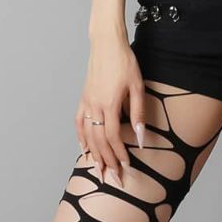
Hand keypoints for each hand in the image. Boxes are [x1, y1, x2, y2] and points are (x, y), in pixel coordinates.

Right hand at [75, 35, 146, 187]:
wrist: (106, 43)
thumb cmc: (125, 62)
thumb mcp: (137, 86)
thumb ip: (138, 113)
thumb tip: (142, 138)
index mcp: (109, 104)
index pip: (112, 137)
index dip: (118, 154)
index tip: (125, 166)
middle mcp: (94, 106)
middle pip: (99, 141)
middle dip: (106, 161)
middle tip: (113, 178)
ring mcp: (86, 102)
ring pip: (88, 135)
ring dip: (94, 155)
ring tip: (98, 171)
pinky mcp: (84, 98)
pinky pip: (79, 122)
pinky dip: (81, 138)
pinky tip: (84, 149)